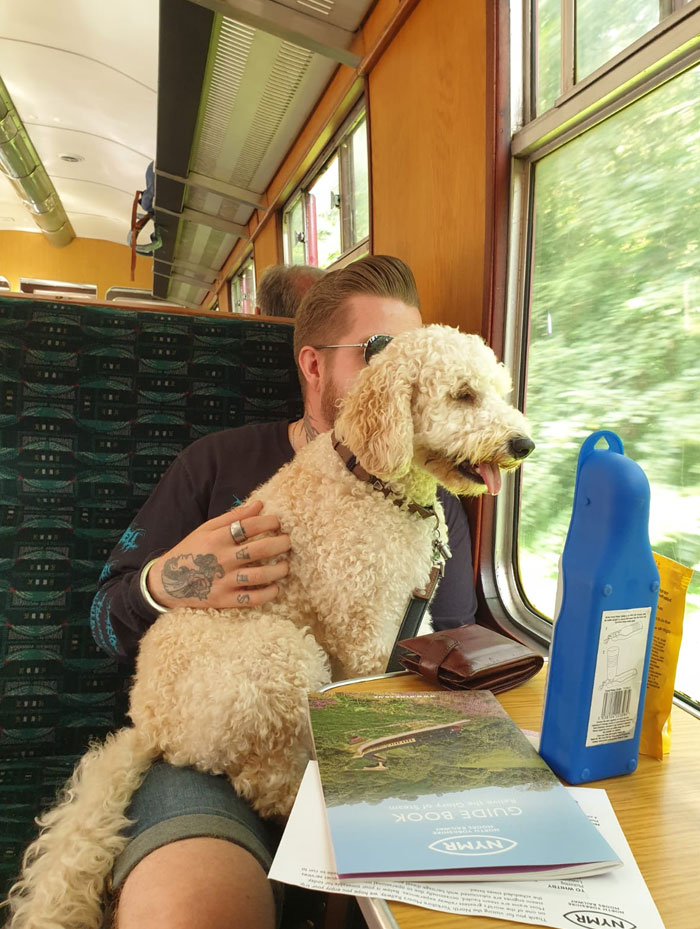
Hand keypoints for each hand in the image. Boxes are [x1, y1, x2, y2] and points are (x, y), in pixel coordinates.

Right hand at [146, 500, 289, 609]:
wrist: (166, 583)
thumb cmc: (190, 551)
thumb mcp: (206, 529)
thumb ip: (233, 517)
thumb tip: (259, 504)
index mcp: (217, 538)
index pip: (249, 526)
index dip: (269, 522)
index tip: (278, 523)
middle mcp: (222, 559)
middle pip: (259, 549)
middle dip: (280, 544)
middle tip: (289, 542)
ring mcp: (223, 581)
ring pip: (259, 575)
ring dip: (278, 570)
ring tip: (286, 565)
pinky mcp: (224, 600)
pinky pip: (251, 599)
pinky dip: (267, 594)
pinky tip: (275, 587)